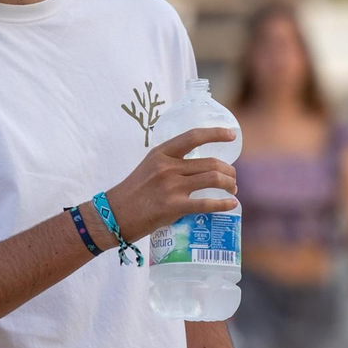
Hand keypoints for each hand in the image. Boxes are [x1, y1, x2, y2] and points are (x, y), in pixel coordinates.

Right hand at [104, 127, 238, 241]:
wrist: (114, 214)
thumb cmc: (133, 192)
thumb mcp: (149, 167)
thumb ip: (170, 163)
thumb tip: (197, 166)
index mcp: (161, 153)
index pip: (194, 137)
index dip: (216, 133)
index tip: (232, 135)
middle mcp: (167, 167)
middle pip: (210, 162)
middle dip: (228, 170)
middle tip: (232, 178)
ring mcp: (171, 186)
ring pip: (213, 178)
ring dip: (229, 184)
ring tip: (232, 190)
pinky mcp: (173, 207)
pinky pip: (206, 203)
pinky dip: (224, 203)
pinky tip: (232, 204)